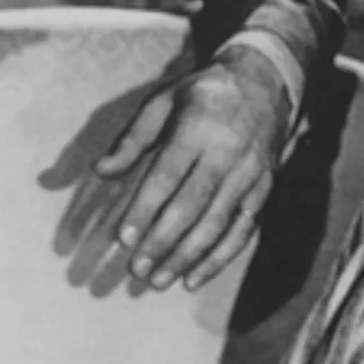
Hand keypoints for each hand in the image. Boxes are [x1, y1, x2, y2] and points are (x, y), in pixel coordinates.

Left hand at [92, 45, 291, 290]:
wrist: (264, 82)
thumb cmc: (201, 94)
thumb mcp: (162, 102)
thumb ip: (131, 140)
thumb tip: (99, 171)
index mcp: (197, 129)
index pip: (167, 177)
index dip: (144, 211)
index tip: (123, 239)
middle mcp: (227, 154)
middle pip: (192, 206)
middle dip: (162, 241)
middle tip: (137, 269)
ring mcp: (249, 175)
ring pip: (218, 224)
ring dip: (187, 257)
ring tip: (157, 280)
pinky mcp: (264, 190)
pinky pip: (242, 231)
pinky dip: (219, 259)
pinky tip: (193, 279)